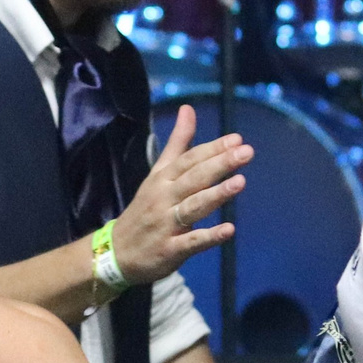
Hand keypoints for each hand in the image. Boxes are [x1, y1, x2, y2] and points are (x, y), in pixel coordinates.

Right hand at [109, 107, 252, 286]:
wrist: (117, 252)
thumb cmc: (145, 210)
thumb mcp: (157, 174)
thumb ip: (177, 144)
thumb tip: (188, 109)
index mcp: (162, 178)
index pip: (189, 159)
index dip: (213, 149)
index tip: (237, 139)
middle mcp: (163, 198)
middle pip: (193, 178)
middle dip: (219, 164)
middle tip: (246, 152)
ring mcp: (166, 224)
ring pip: (193, 206)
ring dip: (216, 194)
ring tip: (240, 182)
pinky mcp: (169, 249)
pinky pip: (191, 242)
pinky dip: (209, 236)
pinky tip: (229, 230)